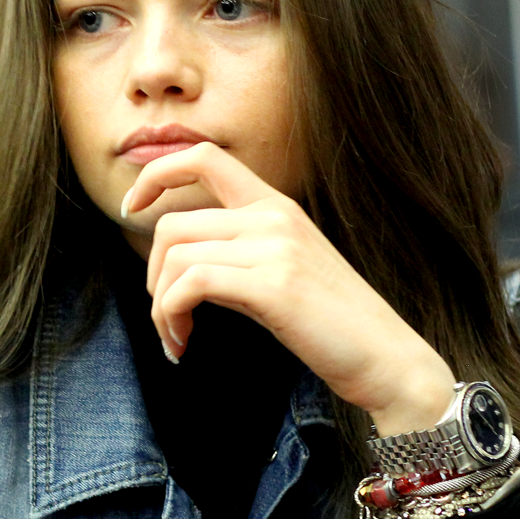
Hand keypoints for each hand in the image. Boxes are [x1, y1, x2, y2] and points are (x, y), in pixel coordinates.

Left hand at [124, 141, 455, 435]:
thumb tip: (178, 261)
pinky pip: (188, 285)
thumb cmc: (334, 326)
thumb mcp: (284, 271)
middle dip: (152, 277)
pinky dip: (171, 318)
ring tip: (176, 337)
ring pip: (174, 257)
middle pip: (171, 225)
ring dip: (160, 307)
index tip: (131, 207)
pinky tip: (183, 345)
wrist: (388, 361)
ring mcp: (274, 247)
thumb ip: (240, 251)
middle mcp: (274, 216)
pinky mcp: (272, 285)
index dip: (156, 174)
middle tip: (166, 317)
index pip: (203, 157)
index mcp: (277, 206)